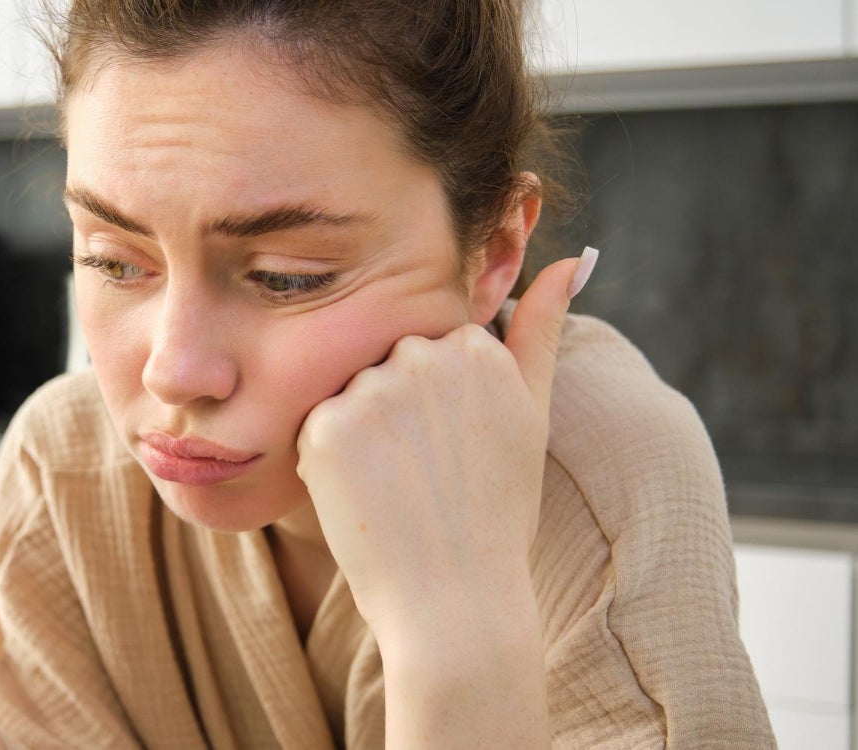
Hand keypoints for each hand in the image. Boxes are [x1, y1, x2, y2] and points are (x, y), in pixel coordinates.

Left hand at [295, 251, 594, 641]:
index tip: (450, 450)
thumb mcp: (531, 415)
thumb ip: (541, 330)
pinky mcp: (325, 426)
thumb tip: (573, 259)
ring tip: (397, 487)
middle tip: (423, 475)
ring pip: (347, 395)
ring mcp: (371, 389)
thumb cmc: (496, 512)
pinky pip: (313, 428)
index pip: (429, 351)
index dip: (432, 407)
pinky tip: (365, 497)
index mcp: (475, 348)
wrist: (454, 600)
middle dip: (392, 413)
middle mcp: (423, 356)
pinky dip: (327, 463)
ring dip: (359, 436)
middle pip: (384, 365)